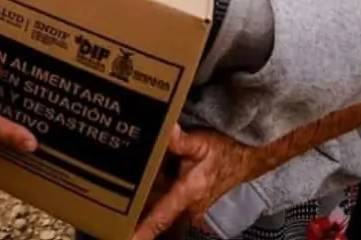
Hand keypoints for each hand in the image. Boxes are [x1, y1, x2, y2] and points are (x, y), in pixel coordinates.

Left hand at [133, 127, 255, 239]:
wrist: (245, 158)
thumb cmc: (225, 152)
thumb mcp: (203, 143)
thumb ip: (181, 140)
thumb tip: (166, 131)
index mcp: (188, 194)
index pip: (161, 217)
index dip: (143, 230)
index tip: (128, 237)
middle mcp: (187, 205)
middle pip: (153, 207)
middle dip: (136, 198)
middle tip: (116, 192)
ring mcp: (188, 204)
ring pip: (159, 199)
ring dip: (147, 189)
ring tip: (134, 174)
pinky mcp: (188, 199)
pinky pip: (166, 194)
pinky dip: (157, 184)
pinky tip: (153, 169)